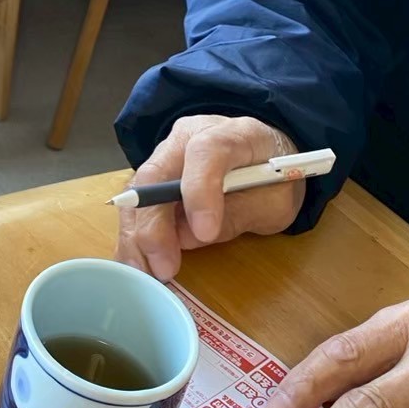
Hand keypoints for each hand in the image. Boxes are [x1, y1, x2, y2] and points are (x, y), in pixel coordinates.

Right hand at [115, 115, 303, 279]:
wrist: (264, 159)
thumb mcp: (276, 202)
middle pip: (156, 174)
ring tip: (144, 273)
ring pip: (136, 192)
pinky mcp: (153, 178)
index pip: (207, 151)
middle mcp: (188, 137)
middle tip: (163, 267)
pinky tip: (135, 263)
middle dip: (154, 225)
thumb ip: (240, 214)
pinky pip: (134, 206)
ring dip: (136, 236)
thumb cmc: (274, 179)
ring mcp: (165, 156)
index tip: (205, 233)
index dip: (200, 190)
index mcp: (232, 134)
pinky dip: (131, 237)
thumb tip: (192, 236)